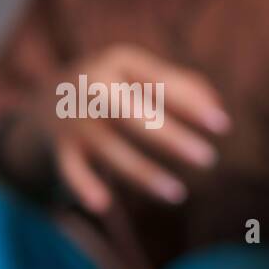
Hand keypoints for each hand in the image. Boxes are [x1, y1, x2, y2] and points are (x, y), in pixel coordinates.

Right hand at [6, 45, 229, 212]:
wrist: (46, 97)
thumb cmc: (118, 86)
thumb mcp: (143, 74)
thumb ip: (184, 86)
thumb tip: (218, 110)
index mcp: (120, 62)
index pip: (160, 84)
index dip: (192, 105)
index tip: (223, 126)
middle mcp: (94, 87)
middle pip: (135, 116)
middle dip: (171, 138)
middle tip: (208, 159)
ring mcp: (76, 118)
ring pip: (111, 150)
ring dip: (144, 174)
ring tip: (178, 194)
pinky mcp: (60, 146)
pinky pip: (71, 169)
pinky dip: (82, 186)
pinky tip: (102, 205)